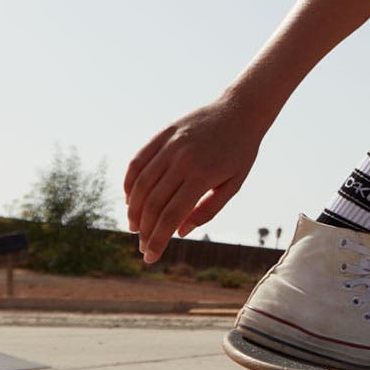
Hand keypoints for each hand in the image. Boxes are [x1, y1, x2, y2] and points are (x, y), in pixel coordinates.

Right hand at [124, 97, 262, 263]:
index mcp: (202, 176)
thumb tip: (179, 232)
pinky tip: (129, 199)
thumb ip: (208, 210)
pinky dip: (129, 182)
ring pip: (140, 184)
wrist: (240, 111)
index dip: (157, 240)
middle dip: (144, 230)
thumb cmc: (240, 153)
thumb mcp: (233, 185)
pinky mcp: (162, 134)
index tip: (150, 258)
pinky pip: (137, 162)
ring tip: (134, 227)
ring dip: (132, 210)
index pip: (170, 216)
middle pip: (152, 203)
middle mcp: (181, 160)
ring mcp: (169, 145)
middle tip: (142, 246)